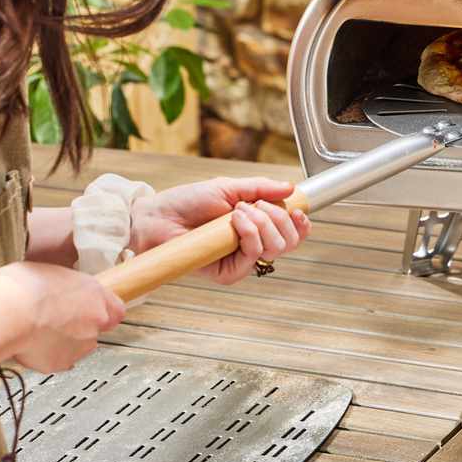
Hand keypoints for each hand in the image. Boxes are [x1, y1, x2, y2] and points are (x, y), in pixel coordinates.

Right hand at [0, 262, 125, 371]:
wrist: (6, 312)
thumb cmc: (22, 287)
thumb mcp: (51, 272)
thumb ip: (66, 287)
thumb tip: (61, 289)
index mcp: (96, 295)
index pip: (116, 309)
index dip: (101, 310)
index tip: (89, 310)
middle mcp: (94, 322)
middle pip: (96, 328)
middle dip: (78, 326)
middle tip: (54, 318)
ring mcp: (80, 345)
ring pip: (78, 346)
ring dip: (63, 341)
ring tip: (38, 330)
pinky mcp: (61, 363)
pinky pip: (57, 360)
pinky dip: (46, 354)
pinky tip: (30, 343)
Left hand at [130, 177, 309, 284]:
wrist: (159, 216)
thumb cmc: (188, 201)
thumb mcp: (229, 187)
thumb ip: (261, 188)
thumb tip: (291, 188)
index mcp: (258, 227)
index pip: (293, 234)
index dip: (302, 225)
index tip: (298, 210)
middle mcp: (253, 246)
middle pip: (289, 242)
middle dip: (277, 217)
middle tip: (253, 205)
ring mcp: (241, 261)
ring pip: (276, 248)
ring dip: (262, 222)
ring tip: (237, 211)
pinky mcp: (229, 273)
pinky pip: (254, 255)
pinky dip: (250, 233)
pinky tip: (234, 222)